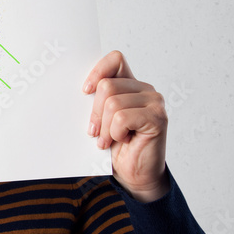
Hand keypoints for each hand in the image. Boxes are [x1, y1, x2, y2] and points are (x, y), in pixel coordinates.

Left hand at [83, 50, 170, 202]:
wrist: (133, 174)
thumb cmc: (115, 147)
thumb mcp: (100, 119)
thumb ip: (95, 101)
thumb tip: (76, 89)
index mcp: (130, 84)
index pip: (115, 59)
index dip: (97, 71)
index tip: (84, 91)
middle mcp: (145, 89)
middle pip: (107, 86)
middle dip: (95, 113)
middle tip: (95, 132)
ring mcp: (154, 102)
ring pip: (112, 103)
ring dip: (105, 127)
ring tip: (108, 140)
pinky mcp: (157, 118)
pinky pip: (122, 117)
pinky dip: (115, 133)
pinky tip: (121, 141)